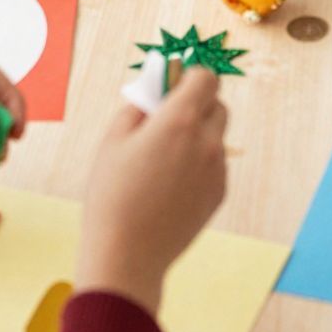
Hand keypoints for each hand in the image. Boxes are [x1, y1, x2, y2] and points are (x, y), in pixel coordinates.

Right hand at [75, 66, 227, 313]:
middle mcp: (206, 141)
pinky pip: (215, 164)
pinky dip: (200, 162)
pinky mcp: (219, 193)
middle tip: (167, 120)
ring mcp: (217, 169)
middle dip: (197, 104)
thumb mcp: (112, 141)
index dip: (189, 77)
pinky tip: (170, 183)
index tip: (171, 88)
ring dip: (198, 135)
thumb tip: (154, 90)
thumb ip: (138, 106)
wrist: (128, 255)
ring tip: (164, 159)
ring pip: (216, 135)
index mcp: (179, 121)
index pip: (206, 78)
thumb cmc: (112, 195)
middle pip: (217, 104)